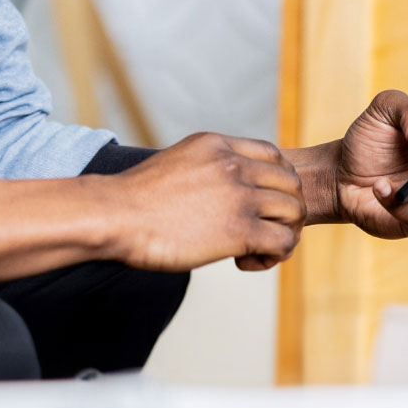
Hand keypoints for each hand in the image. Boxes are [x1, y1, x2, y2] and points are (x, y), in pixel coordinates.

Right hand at [103, 132, 305, 272]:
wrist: (113, 216)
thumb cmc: (133, 200)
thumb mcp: (175, 163)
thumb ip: (204, 168)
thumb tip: (216, 190)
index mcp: (216, 145)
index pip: (273, 156)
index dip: (276, 183)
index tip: (259, 204)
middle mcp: (232, 165)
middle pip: (291, 183)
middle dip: (284, 209)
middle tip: (262, 230)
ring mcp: (238, 196)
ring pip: (294, 212)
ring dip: (283, 233)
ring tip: (255, 249)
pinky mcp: (240, 230)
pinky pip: (283, 242)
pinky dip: (273, 256)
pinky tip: (245, 262)